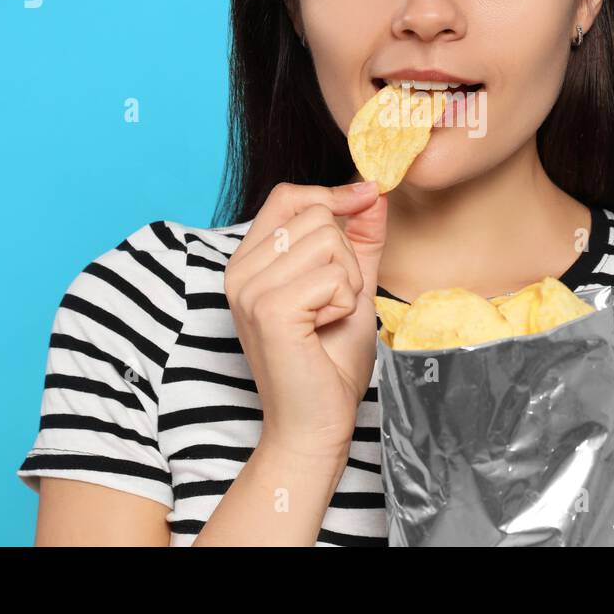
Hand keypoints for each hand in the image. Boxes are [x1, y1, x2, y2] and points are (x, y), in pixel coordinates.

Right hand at [223, 180, 386, 461]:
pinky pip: (332, 275)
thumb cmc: (330, 360)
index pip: (288, 195)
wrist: (316, 422)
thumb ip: (360, 238)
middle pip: (317, 215)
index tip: (367, 198)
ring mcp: (249, 289)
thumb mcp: (352, 285)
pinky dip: (344, 302)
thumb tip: (373, 191)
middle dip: (346, 256)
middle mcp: (240, 270)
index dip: (332, 194)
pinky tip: (323, 329)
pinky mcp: (269, 309)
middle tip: (333, 302)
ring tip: (327, 317)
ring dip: (347, 282)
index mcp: (250, 261)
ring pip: (328, 241)